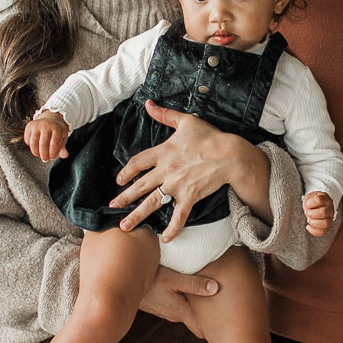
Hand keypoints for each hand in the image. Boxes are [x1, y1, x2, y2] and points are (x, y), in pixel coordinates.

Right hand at [24, 110, 69, 161]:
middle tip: (45, 159)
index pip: (53, 145)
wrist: (50, 118)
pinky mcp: (29, 126)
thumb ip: (62, 148)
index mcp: (56, 128)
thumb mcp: (63, 138)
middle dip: (44, 155)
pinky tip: (36, 147)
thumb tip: (64, 156)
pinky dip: (31, 146)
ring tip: (40, 155)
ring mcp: (36, 125)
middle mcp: (46, 125)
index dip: (52, 154)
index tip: (52, 157)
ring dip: (36, 152)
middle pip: (42, 145)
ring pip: (33, 143)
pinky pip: (27, 140)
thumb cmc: (57, 131)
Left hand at [113, 100, 260, 242]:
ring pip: (152, 203)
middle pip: (139, 186)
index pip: (137, 163)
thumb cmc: (210, 136)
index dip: (126, 172)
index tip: (119, 180)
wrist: (230, 154)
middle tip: (112, 206)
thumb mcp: (185, 121)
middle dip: (124, 197)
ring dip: (137, 215)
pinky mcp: (190, 196)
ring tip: (125, 226)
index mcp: (163, 152)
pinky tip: (164, 239)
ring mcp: (177, 185)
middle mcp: (166, 170)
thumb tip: (148, 103)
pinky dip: (172, 228)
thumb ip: (164, 114)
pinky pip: (178, 216)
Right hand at [137, 264, 220, 337]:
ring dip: (196, 307)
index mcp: (180, 311)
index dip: (214, 331)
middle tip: (224, 309)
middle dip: (208, 317)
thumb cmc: (147, 280)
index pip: (201, 330)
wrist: (122, 283)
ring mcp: (166, 311)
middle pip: (196, 321)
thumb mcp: (172, 279)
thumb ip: (194, 284)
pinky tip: (189, 291)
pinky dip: (186, 301)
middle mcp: (174, 315)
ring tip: (210, 297)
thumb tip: (216, 289)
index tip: (227, 327)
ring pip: (186, 312)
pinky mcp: (160, 304)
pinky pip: (178, 306)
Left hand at [303, 191, 334, 236]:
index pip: (319, 200)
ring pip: (326, 223)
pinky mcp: (327, 227)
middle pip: (324, 212)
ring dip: (314, 223)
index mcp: (326, 199)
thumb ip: (308, 200)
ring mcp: (329, 219)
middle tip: (307, 213)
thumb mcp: (311, 196)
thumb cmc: (314, 201)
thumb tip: (307, 209)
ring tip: (308, 220)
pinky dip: (313, 231)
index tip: (307, 204)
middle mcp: (330, 209)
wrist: (320, 206)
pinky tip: (308, 226)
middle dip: (312, 213)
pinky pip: (322, 232)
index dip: (310, 203)